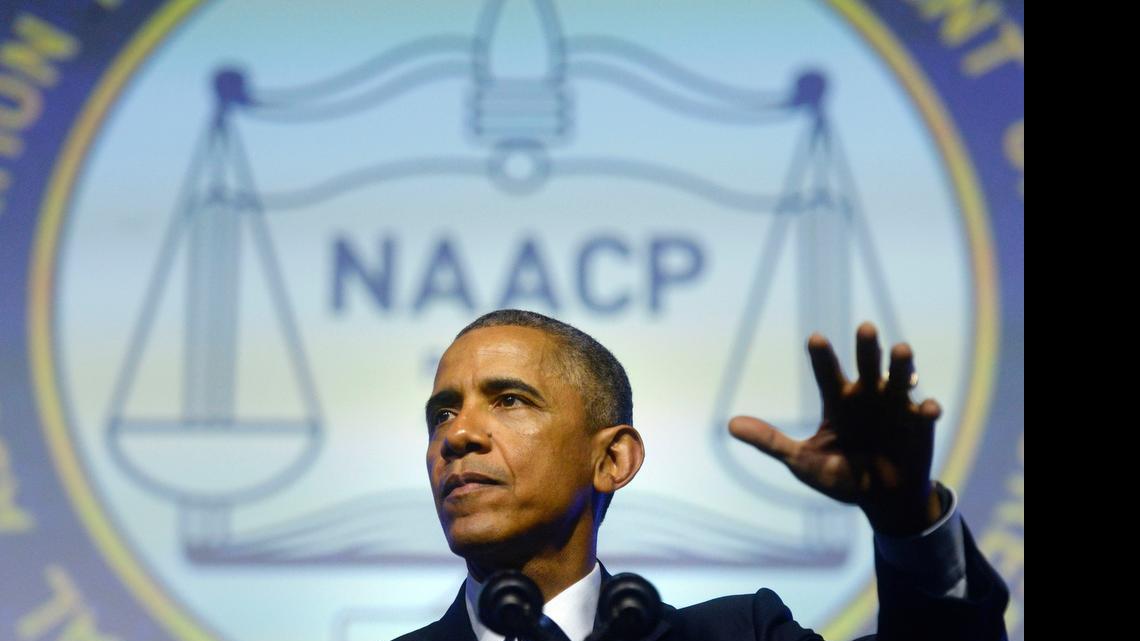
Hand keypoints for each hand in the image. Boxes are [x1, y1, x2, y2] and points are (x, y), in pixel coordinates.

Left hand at [728, 322, 942, 536]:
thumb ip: (770, 441)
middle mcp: (867, 396)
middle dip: (867, 348)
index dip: (822, 356)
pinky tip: (927, 409)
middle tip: (866, 328)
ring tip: (901, 349)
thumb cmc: (840, 476)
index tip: (815, 338)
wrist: (881, 500)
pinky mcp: (920, 426)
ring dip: (901, 365)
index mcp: (838, 401)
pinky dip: (927, 410)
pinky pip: (925, 414)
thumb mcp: (802, 461)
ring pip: (898, 379)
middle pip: (866, 365)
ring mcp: (896, 408)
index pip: (827, 372)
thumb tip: (729, 425)